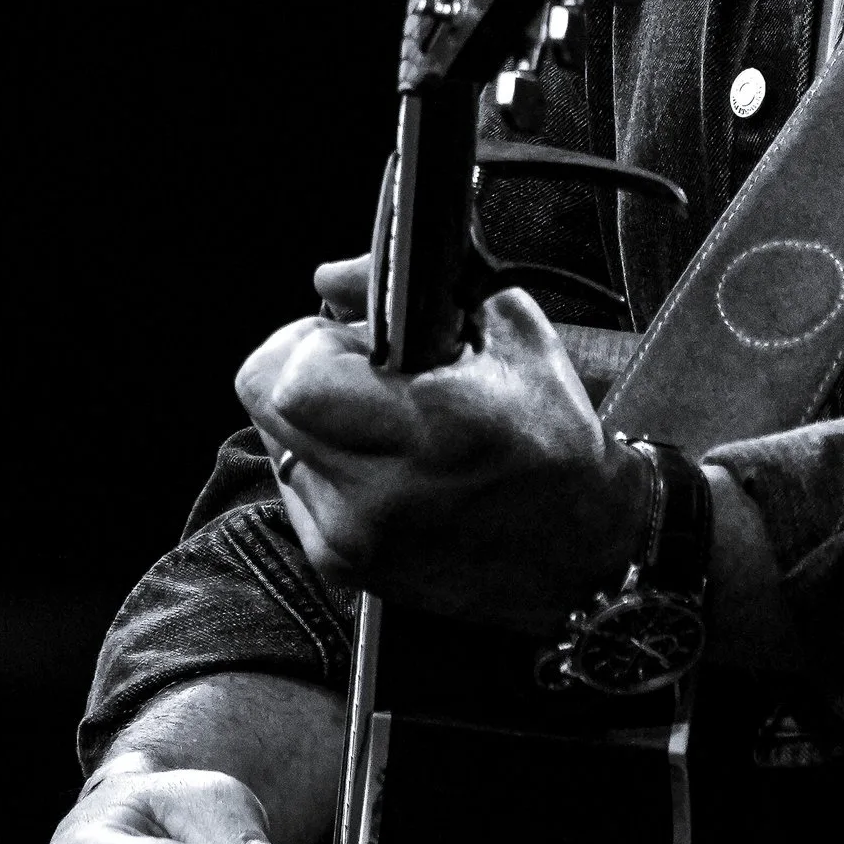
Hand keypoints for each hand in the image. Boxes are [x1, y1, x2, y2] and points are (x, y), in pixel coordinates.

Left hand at [235, 257, 645, 636]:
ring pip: (273, 440)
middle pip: (263, 401)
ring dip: (311, 417)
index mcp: (427, 430)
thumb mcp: (513, 335)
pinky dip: (322, 464)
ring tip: (375, 419)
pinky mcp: (341, 566)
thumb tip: (331, 277)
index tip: (354, 337)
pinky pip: (293, 487)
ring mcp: (352, 536)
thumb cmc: (553, 439)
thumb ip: (418, 289)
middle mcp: (377, 493)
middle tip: (355, 367)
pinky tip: (379, 462)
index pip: (293, 375)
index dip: (314, 339)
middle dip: (300, 366)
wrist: (580, 551)